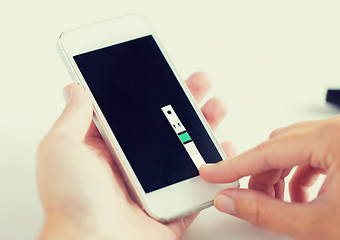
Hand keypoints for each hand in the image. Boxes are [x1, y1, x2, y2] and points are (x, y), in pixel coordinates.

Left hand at [37, 72, 236, 239]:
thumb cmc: (71, 202)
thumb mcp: (62, 148)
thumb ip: (74, 117)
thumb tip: (76, 89)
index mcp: (106, 151)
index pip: (134, 114)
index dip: (151, 93)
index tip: (166, 76)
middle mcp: (130, 167)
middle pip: (165, 129)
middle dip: (185, 103)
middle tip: (199, 84)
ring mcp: (152, 187)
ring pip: (185, 153)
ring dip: (203, 130)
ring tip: (216, 109)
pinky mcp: (170, 208)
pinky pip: (198, 187)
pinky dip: (215, 171)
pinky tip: (223, 151)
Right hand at [200, 110, 339, 239]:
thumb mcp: (323, 224)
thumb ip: (268, 212)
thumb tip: (234, 200)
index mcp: (336, 139)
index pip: (267, 151)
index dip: (234, 166)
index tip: (212, 173)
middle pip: (280, 146)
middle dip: (260, 174)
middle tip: (247, 199)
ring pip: (297, 147)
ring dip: (282, 175)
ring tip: (281, 204)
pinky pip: (316, 151)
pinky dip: (302, 173)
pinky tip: (304, 196)